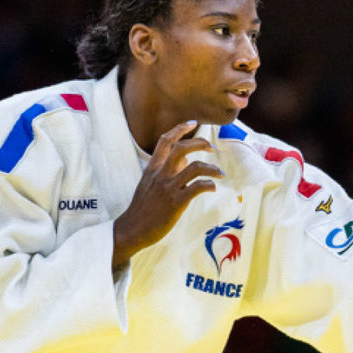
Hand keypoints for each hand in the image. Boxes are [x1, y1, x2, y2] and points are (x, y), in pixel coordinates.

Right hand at [112, 121, 222, 268]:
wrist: (132, 229)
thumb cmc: (142, 208)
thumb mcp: (149, 184)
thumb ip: (164, 171)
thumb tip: (183, 162)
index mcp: (152, 168)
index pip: (165, 141)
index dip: (180, 129)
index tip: (193, 123)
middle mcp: (160, 174)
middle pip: (181, 148)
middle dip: (200, 143)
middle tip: (211, 148)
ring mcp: (168, 188)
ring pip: (194, 167)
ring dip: (211, 168)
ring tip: (219, 173)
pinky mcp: (176, 202)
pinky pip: (197, 187)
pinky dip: (208, 184)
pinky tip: (212, 187)